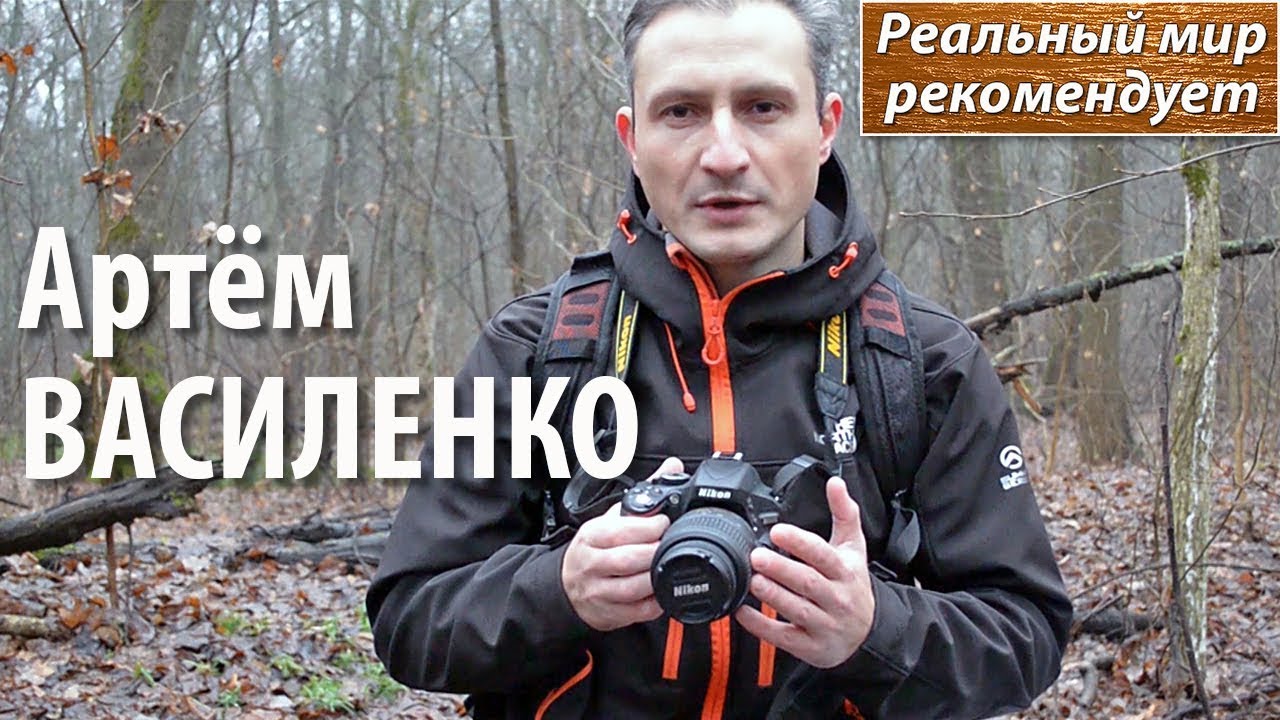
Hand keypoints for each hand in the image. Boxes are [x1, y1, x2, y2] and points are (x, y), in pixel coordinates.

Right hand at [561, 457, 682, 631]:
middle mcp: (592, 564)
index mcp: (592, 536)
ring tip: (670, 566)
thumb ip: (645, 492)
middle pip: (628, 560)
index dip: (647, 528)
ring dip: (656, 577)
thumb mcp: (612, 517)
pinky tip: (664, 589)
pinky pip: (637, 611)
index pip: (619, 531)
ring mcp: (598, 591)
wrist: (567, 585)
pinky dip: (656, 602)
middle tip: (673, 545)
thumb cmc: (595, 547)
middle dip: (655, 552)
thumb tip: (673, 466)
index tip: (664, 522)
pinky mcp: (608, 614)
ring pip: (633, 588)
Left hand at [734, 477, 874, 667]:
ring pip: (797, 611)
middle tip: (756, 556)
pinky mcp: (810, 646)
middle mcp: (837, 599)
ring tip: (753, 580)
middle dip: (781, 569)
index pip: (823, 555)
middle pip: (808, 583)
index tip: (777, 531)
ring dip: (773, 595)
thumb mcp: (854, 547)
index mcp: (845, 571)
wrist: (867, 633)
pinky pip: (783, 638)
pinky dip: (761, 626)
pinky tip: (743, 612)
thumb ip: (844, 513)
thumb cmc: (852, 584)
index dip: (800, 543)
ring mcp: (825, 625)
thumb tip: (836, 482)